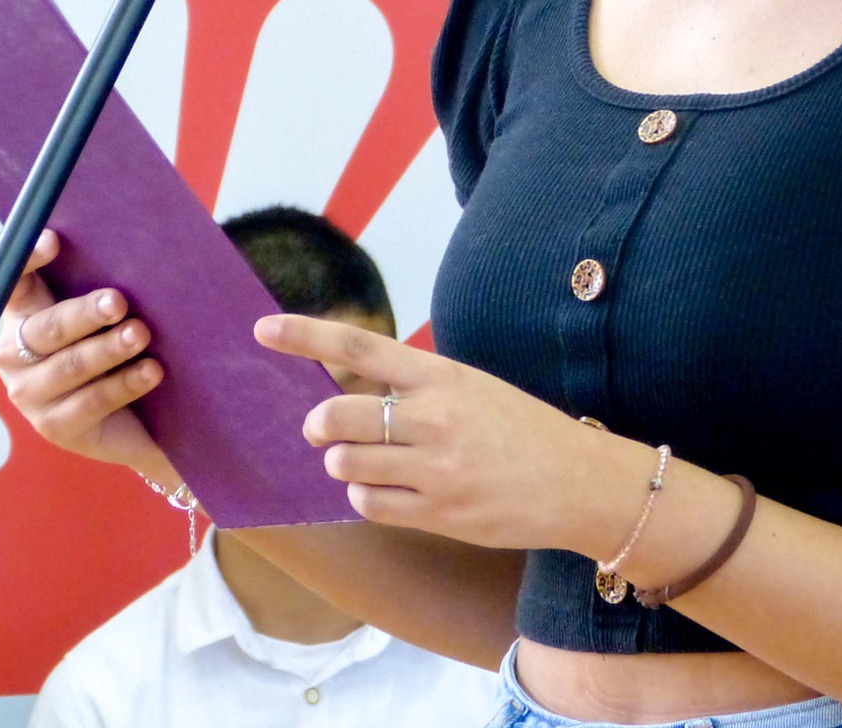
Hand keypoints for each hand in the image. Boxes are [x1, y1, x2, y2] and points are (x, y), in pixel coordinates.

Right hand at [0, 228, 175, 482]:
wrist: (141, 416)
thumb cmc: (121, 344)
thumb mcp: (108, 313)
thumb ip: (103, 280)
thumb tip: (133, 243)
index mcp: (22, 314)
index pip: (13, 283)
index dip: (28, 261)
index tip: (54, 239)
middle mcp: (14, 354)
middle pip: (46, 328)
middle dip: (83, 312)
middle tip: (119, 301)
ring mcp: (32, 394)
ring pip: (69, 366)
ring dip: (107, 349)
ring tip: (140, 334)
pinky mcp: (56, 427)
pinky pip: (91, 402)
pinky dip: (124, 384)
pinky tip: (151, 371)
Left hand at [255, 313, 645, 554]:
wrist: (579, 481)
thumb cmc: (524, 430)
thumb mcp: (475, 389)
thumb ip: (418, 388)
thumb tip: (352, 398)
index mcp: (442, 375)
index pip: (358, 347)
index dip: (304, 336)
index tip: (262, 329)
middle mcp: (434, 417)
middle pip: (338, 414)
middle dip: (319, 425)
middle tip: (324, 430)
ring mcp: (435, 467)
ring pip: (347, 465)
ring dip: (345, 465)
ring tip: (369, 463)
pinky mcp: (439, 511)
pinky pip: (370, 504)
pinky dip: (367, 497)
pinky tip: (389, 490)